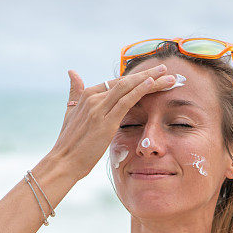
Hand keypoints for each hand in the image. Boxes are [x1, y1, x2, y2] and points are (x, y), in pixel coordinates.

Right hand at [50, 65, 176, 178]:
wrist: (63, 162)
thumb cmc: (69, 142)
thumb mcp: (70, 113)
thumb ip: (75, 92)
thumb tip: (72, 72)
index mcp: (88, 95)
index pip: (117, 82)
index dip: (137, 78)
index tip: (153, 75)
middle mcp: (94, 98)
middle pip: (126, 81)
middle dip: (148, 75)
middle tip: (166, 70)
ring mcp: (99, 109)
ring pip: (129, 88)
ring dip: (151, 80)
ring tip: (169, 77)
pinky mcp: (106, 122)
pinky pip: (126, 101)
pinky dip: (140, 90)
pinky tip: (152, 83)